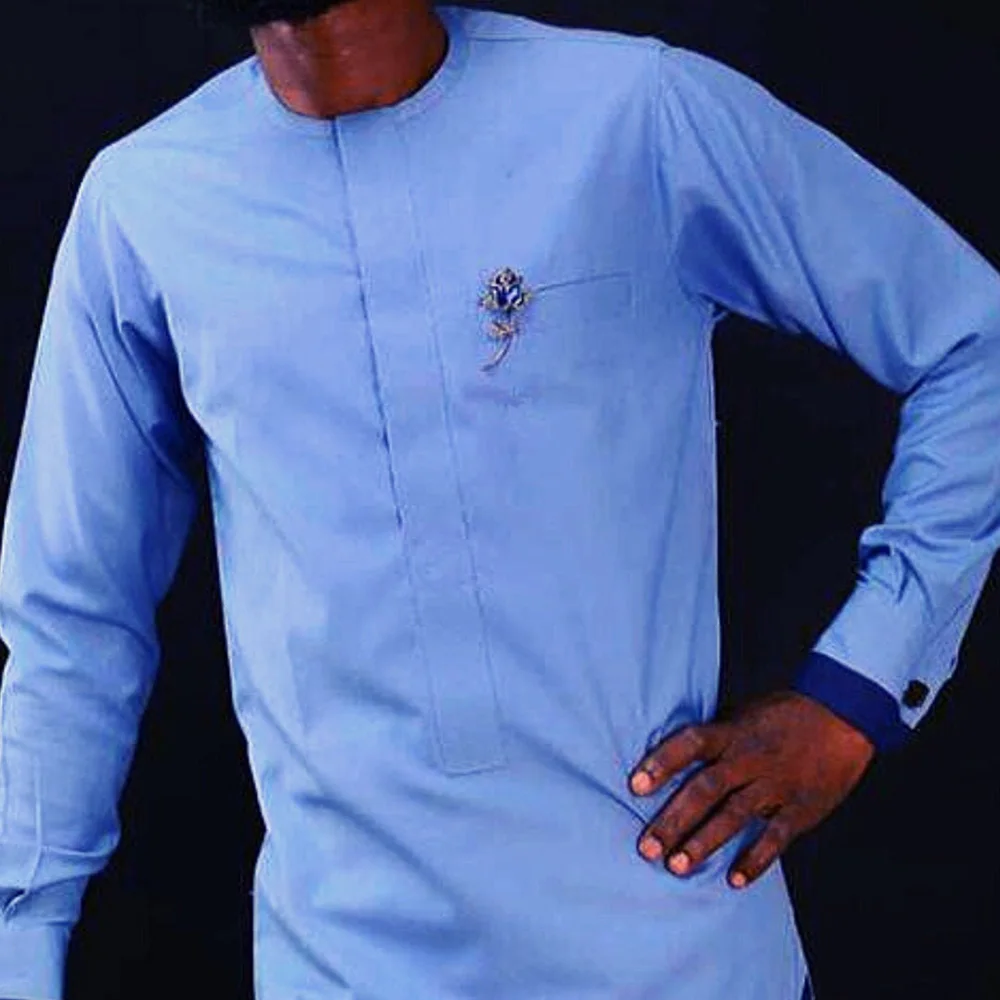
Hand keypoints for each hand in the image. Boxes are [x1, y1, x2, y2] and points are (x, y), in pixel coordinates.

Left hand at [628, 690, 874, 887]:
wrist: (843, 715)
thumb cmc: (784, 715)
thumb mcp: (744, 714)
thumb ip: (714, 736)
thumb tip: (671, 754)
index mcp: (732, 732)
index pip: (690, 744)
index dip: (662, 763)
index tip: (635, 786)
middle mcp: (750, 758)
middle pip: (705, 789)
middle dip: (674, 819)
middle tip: (647, 847)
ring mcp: (776, 784)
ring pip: (734, 816)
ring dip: (703, 843)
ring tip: (676, 866)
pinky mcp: (801, 808)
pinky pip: (776, 837)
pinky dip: (756, 860)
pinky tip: (734, 881)